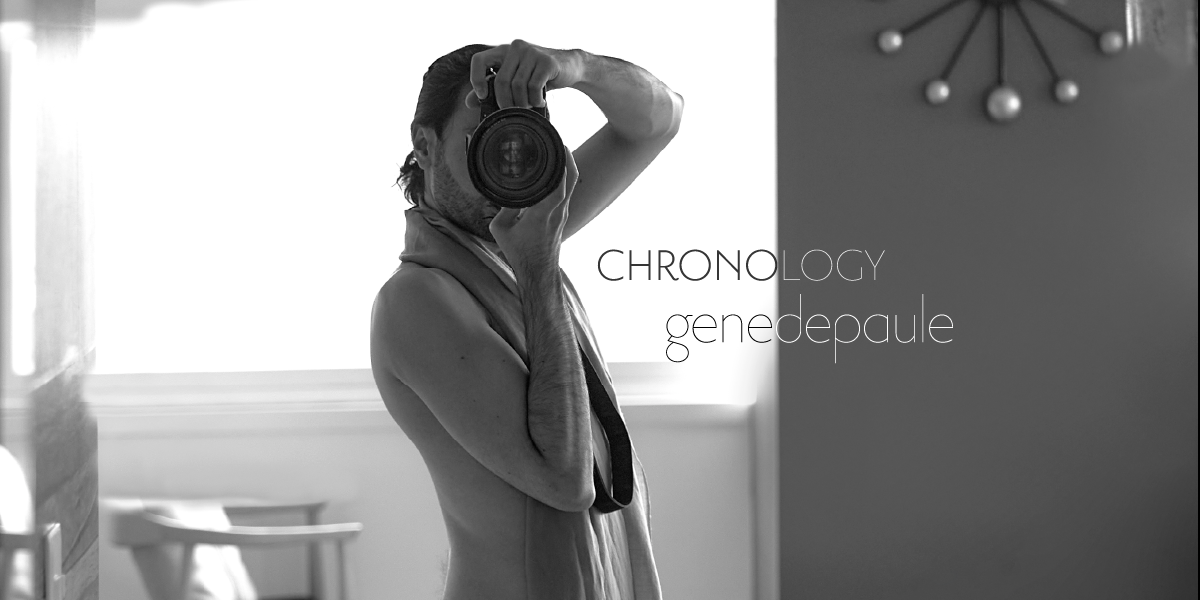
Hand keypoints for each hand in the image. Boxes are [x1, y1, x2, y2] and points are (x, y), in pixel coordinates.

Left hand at [466, 40, 583, 109]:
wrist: (571, 66)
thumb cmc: (540, 75)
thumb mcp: (516, 79)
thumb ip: (494, 87)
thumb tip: (469, 101)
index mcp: (504, 50)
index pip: (479, 60)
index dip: (476, 79)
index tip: (483, 96)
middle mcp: (516, 47)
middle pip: (500, 81)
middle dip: (505, 102)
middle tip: (513, 110)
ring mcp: (532, 52)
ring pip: (517, 85)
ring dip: (523, 102)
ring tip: (529, 105)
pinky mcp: (546, 61)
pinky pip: (533, 86)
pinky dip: (535, 99)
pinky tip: (540, 101)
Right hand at [488, 147, 579, 273]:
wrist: (538, 272)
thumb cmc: (519, 253)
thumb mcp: (500, 230)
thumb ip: (503, 208)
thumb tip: (503, 191)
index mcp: (542, 213)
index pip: (558, 184)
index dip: (562, 163)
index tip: (558, 145)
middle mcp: (557, 212)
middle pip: (572, 179)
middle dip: (568, 157)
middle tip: (559, 140)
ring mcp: (562, 214)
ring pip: (572, 185)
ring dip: (567, 167)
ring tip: (558, 150)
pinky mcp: (562, 218)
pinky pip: (567, 192)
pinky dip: (564, 179)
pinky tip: (555, 171)